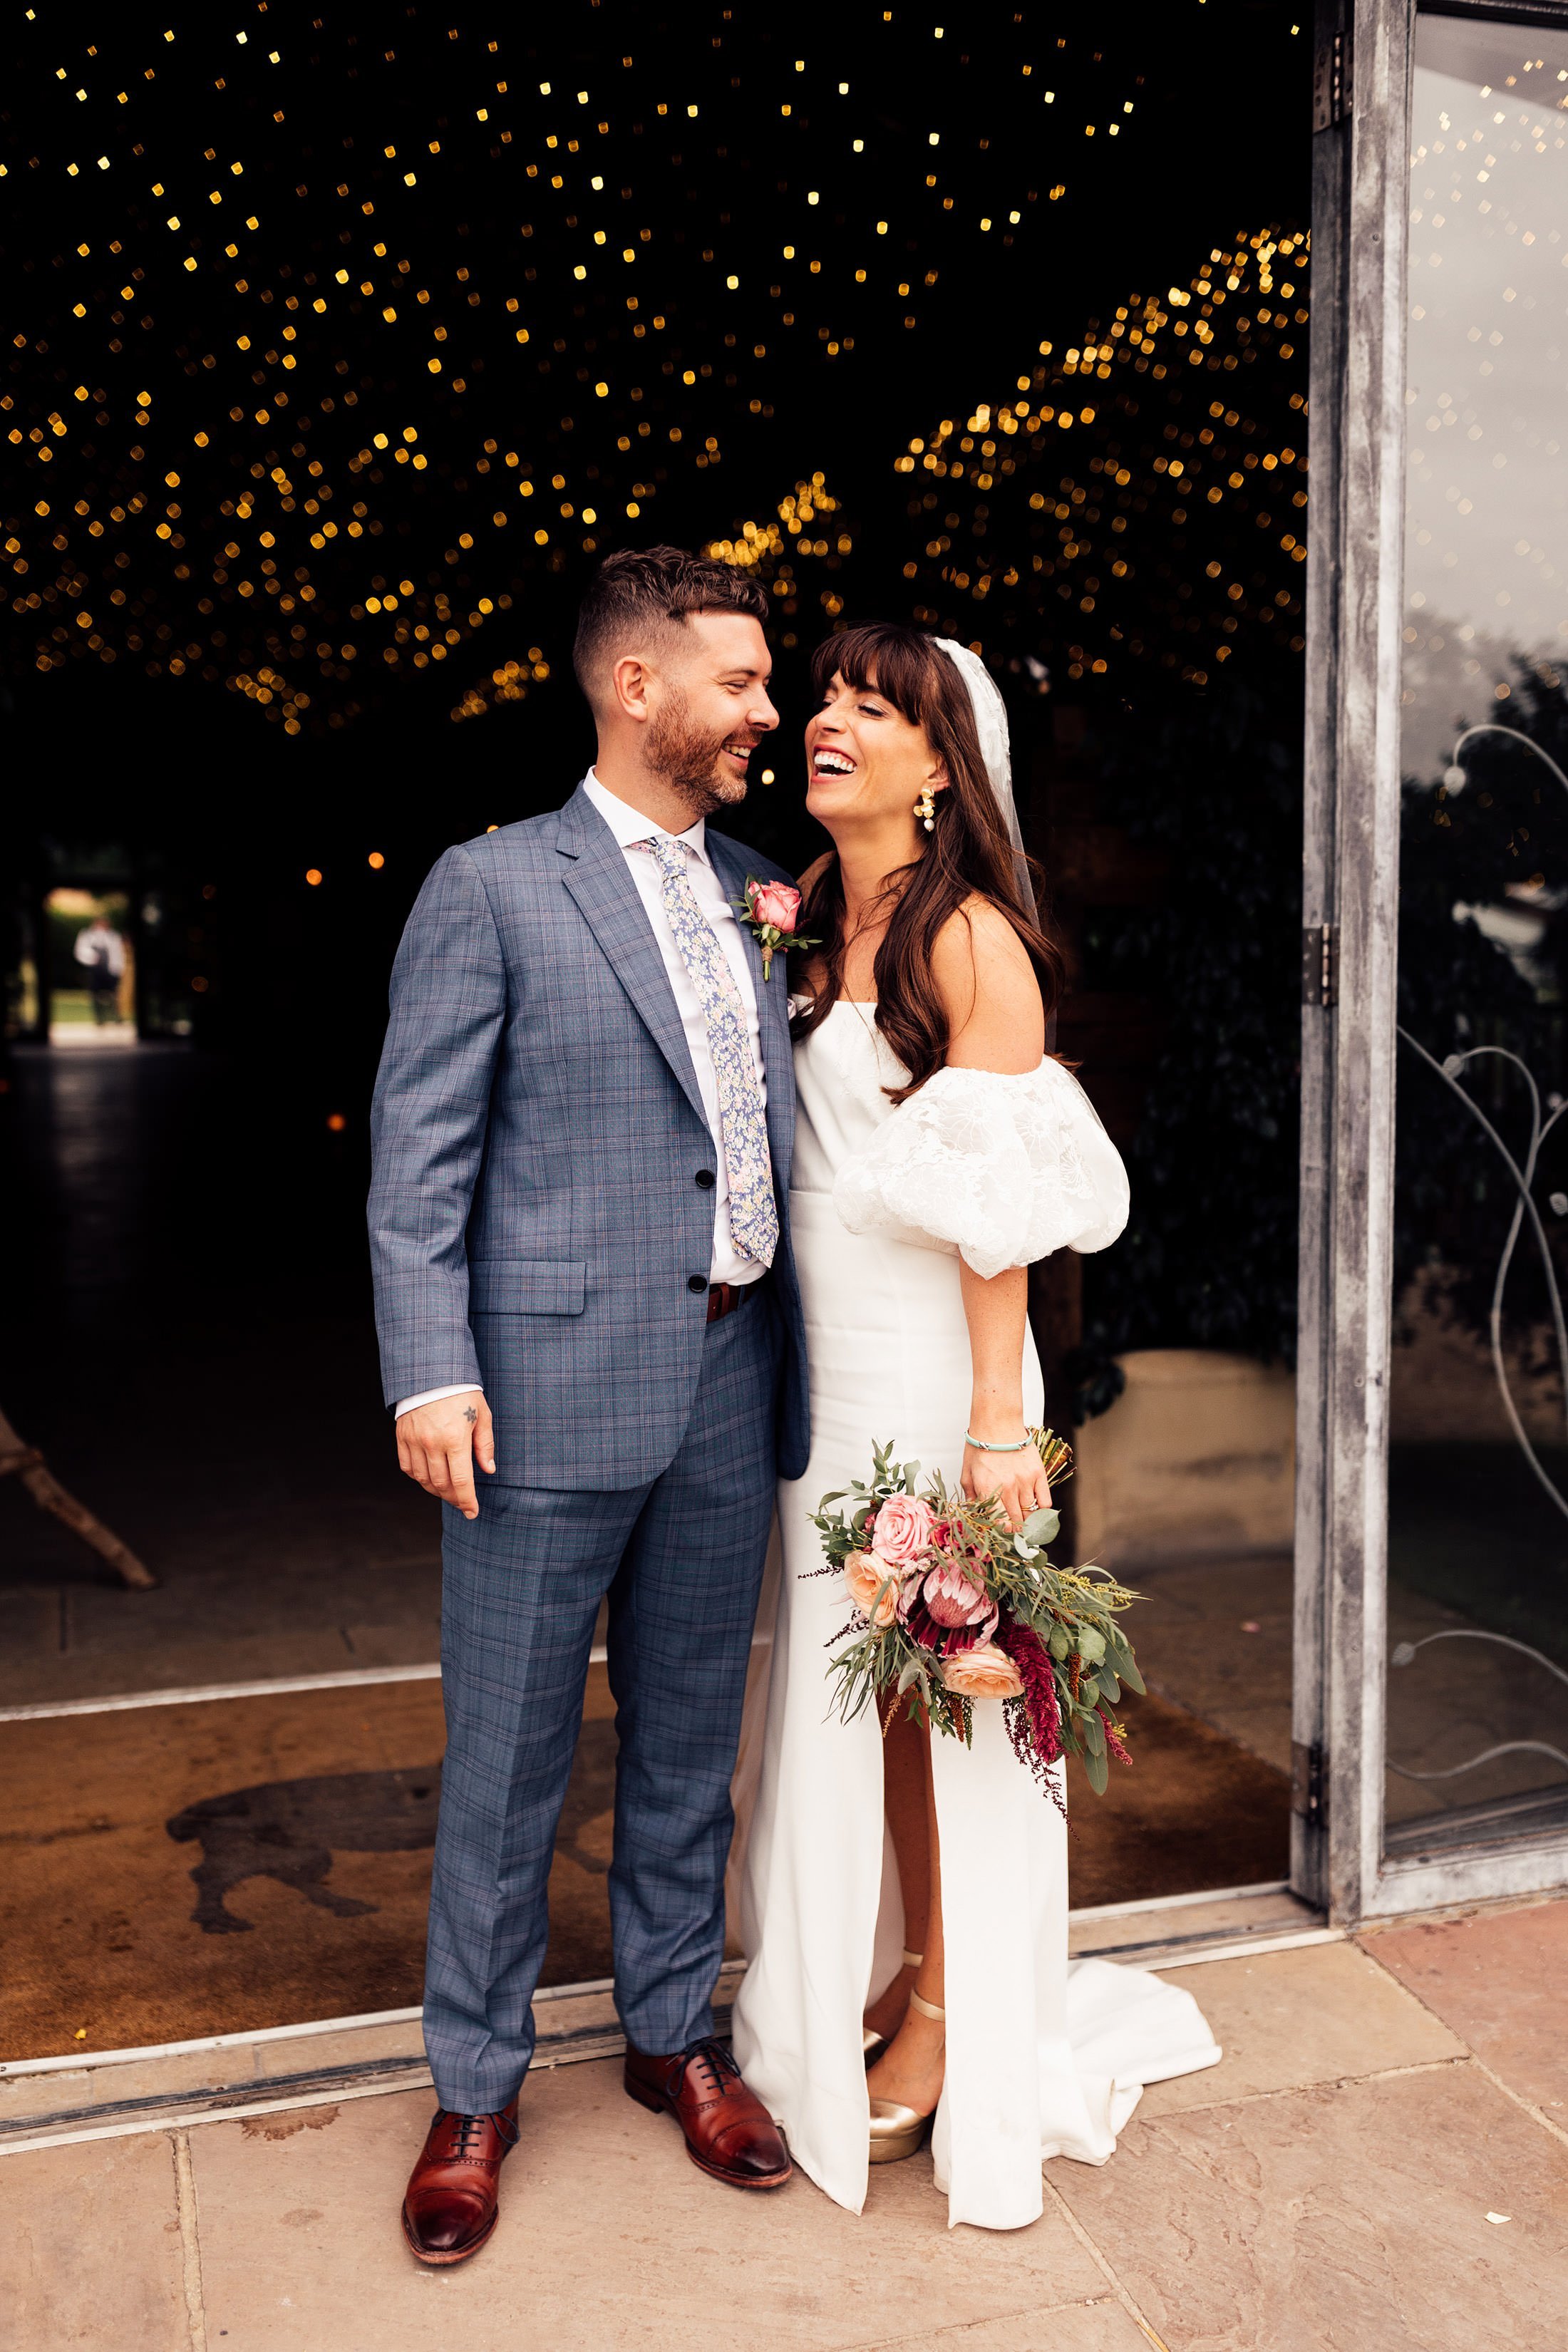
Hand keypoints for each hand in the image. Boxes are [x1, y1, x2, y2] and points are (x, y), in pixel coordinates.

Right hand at [396, 1394, 495, 1518]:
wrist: (431, 1371)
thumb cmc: (462, 1392)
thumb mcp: (482, 1414)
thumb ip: (485, 1445)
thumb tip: (488, 1470)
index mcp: (455, 1438)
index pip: (461, 1481)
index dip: (467, 1500)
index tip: (472, 1512)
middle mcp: (432, 1443)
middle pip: (441, 1484)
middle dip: (454, 1498)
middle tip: (462, 1502)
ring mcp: (414, 1441)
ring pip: (423, 1479)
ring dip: (436, 1490)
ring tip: (448, 1492)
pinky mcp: (402, 1437)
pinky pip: (407, 1467)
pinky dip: (418, 1477)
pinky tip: (429, 1477)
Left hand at [961, 1436, 1049, 1533]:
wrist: (998, 1423)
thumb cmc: (980, 1447)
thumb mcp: (967, 1473)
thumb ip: (971, 1496)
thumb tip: (975, 1513)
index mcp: (987, 1489)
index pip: (998, 1523)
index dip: (1002, 1532)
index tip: (1003, 1533)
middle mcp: (1007, 1488)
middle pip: (1016, 1522)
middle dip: (1015, 1530)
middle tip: (1015, 1531)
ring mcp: (1024, 1482)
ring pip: (1030, 1514)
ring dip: (1028, 1521)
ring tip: (1025, 1522)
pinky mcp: (1038, 1474)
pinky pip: (1045, 1502)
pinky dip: (1042, 1510)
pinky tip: (1036, 1510)